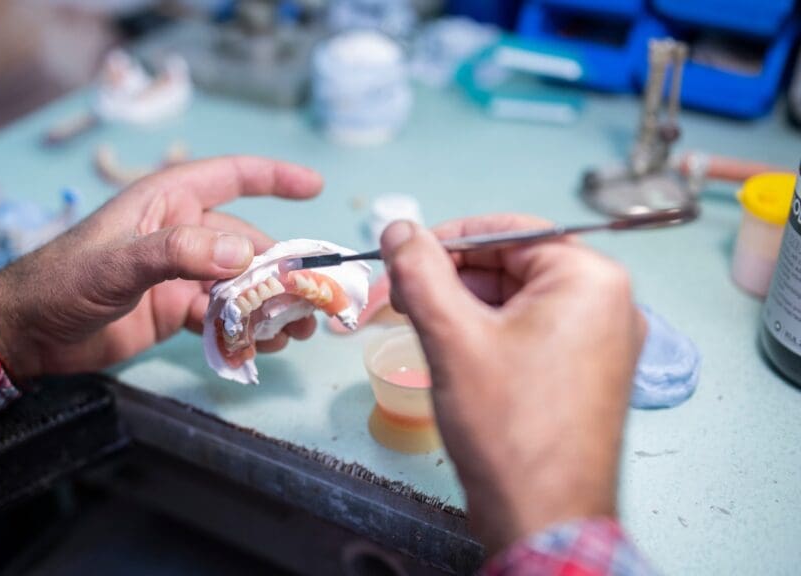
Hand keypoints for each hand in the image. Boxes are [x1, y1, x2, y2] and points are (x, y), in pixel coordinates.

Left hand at [0, 156, 321, 379]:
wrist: (27, 334)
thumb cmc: (62, 280)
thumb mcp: (119, 262)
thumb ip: (179, 253)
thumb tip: (245, 254)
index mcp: (166, 202)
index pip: (230, 177)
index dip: (274, 177)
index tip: (314, 187)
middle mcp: (180, 233)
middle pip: (246, 242)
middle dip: (282, 268)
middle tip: (312, 296)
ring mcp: (179, 274)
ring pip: (239, 284)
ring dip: (268, 304)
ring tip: (297, 329)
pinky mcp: (174, 310)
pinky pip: (221, 315)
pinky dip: (244, 329)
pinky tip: (263, 345)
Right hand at [380, 216, 644, 554]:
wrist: (544, 518)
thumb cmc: (509, 428)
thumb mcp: (453, 336)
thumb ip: (422, 272)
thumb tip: (400, 229)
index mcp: (589, 279)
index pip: (508, 231)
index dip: (448, 240)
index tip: (404, 255)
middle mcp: (608, 303)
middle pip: (513, 264)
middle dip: (452, 278)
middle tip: (401, 298)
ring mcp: (601, 341)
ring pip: (518, 300)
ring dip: (465, 307)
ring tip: (420, 328)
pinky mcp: (587, 372)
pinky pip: (532, 331)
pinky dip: (488, 333)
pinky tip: (453, 352)